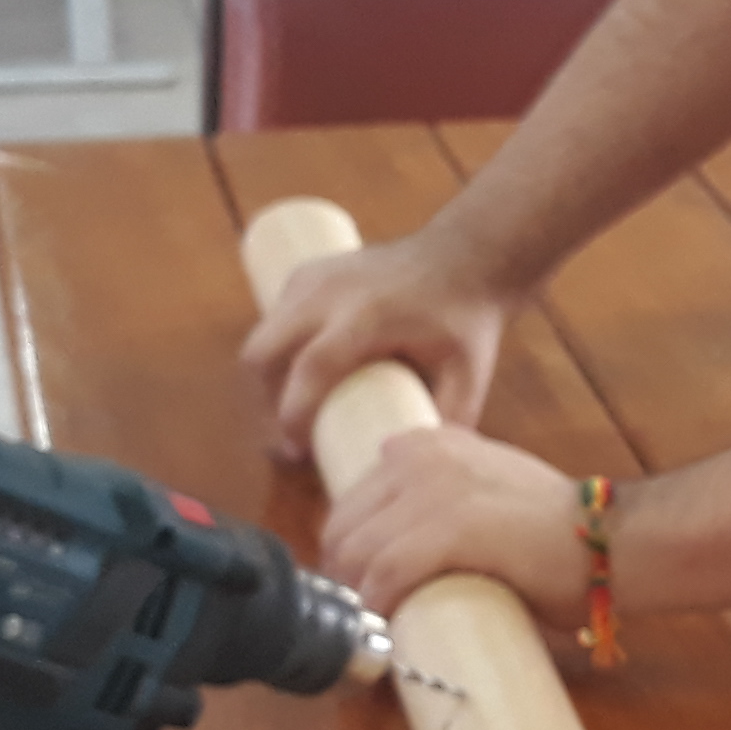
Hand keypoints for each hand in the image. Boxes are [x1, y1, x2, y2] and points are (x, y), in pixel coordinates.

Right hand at [243, 230, 516, 459]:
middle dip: (264, 404)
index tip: (296, 451)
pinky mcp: (305, 274)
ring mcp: (312, 278)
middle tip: (289, 439)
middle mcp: (330, 292)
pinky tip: (294, 381)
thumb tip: (416, 473)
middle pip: (264, 353)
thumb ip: (448, 424)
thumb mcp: (468, 375)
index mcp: (368, 315)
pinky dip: (274, 354)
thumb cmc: (466, 321)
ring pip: (262, 339)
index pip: (312, 367)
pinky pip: (272, 322)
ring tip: (295, 414)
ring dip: (266, 383)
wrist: (464, 256)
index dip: (293, 415)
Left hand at [321, 425, 591, 624]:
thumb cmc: (556, 528)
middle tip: (363, 613)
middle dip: (344, 574)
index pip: (352, 498)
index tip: (364, 580)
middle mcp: (420, 457)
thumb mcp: (488, 480)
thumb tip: (395, 526)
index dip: (352, 545)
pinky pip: (385, 573)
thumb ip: (441, 484)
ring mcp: (432, 490)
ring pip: (355, 551)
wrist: (611, 540)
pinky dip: (378, 605)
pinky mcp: (448, 529)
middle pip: (342, 525)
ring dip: (356, 595)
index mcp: (425, 443)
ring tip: (375, 624)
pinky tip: (388, 624)